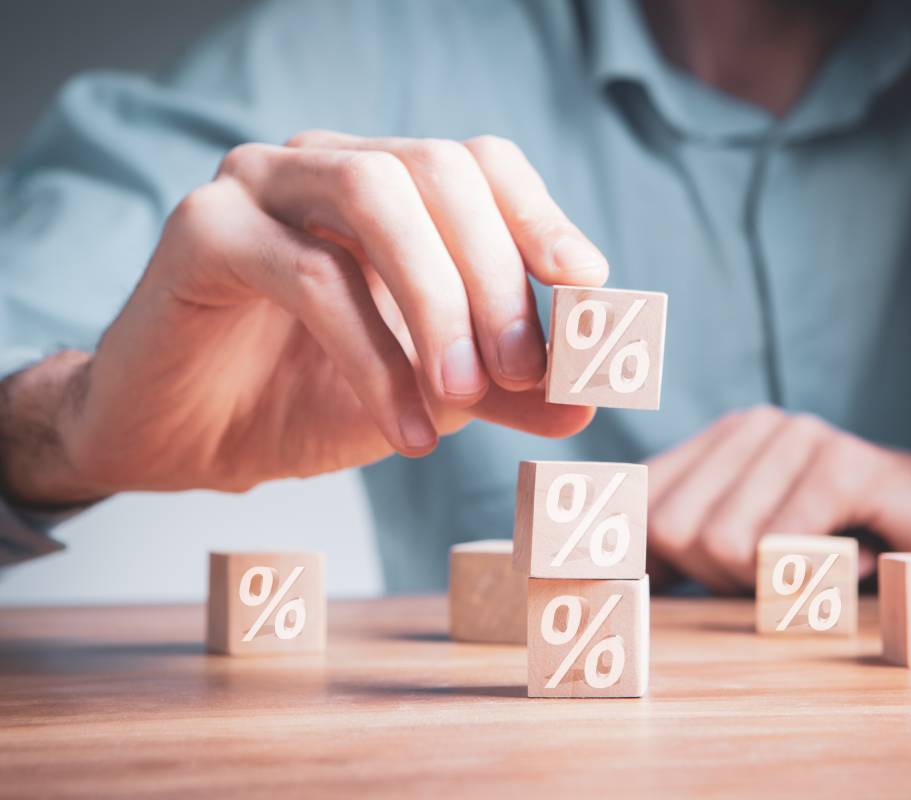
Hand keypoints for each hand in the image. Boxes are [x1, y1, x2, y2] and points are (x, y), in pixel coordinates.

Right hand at [0, 132, 604, 504]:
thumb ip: (505, 388)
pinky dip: (375, 357)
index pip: (479, 163)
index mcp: (388, 183)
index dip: (539, 218)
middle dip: (495, 272)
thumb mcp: (431, 392)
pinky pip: (310, 276)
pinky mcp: (204, 230)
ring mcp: (260, 184)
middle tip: (524, 370)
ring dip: (440, 300)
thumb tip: (586, 399)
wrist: (187, 439)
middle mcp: (326, 163)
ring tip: (468, 395)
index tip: (587, 288)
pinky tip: (408, 429)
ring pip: (376, 199)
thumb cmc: (307, 397)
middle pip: (438, 169)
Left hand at [645, 406, 910, 593]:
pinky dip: (810, 577)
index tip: (667, 584)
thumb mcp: (751, 546)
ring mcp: (798, 438)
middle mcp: (752, 427)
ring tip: (816, 565)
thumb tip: (600, 571)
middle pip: (673, 531)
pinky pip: (780, 547)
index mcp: (720, 440)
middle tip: (778, 573)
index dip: (644, 555)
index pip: (637, 500)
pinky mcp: (842, 465)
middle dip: (717, 576)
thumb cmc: (842, 547)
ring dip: (768, 582)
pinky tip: (848, 559)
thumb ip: (682, 547)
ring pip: (723, 544)